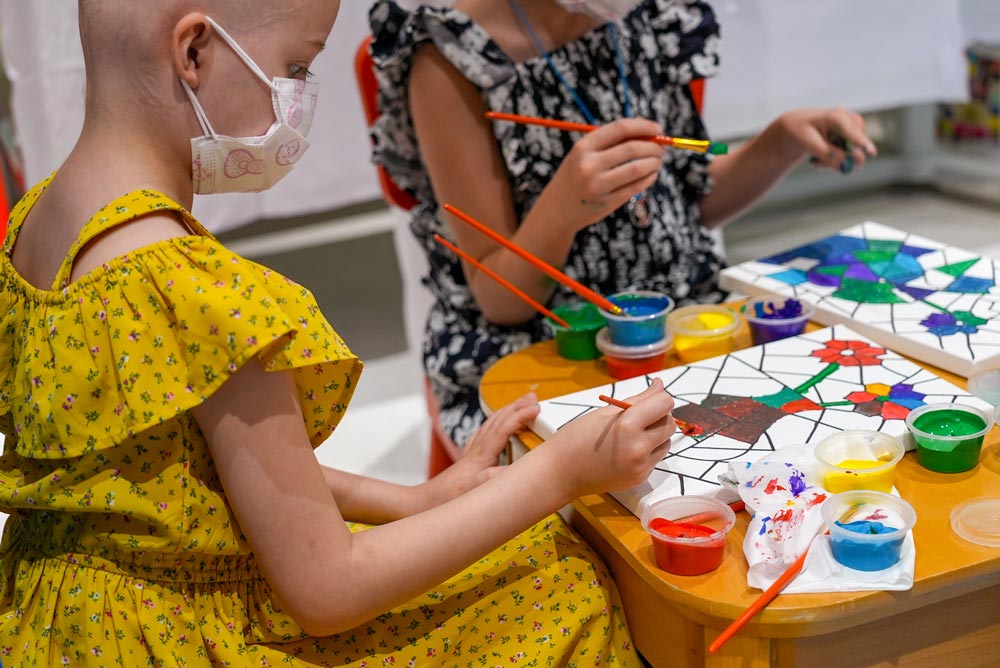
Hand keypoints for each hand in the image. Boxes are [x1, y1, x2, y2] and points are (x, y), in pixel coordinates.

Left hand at [417, 392, 539, 509]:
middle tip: (533, 397)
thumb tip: (519, 469)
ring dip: (506, 412)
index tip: (536, 408)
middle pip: (497, 421)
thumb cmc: (446, 500)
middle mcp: (476, 451)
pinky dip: (494, 426)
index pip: (503, 429)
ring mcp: (470, 454)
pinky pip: (483, 435)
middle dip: (516, 407)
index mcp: (480, 456)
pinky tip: (495, 428)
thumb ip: (494, 478)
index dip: (520, 416)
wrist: (422, 503)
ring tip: (520, 405)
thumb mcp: (473, 492)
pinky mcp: (467, 461)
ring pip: (490, 425)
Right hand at [533, 117, 665, 232]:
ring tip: (657, 161)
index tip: (657, 129)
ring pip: (638, 168)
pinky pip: (636, 186)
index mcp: (583, 147)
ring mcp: (598, 185)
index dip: (643, 126)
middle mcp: (588, 165)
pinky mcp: (607, 202)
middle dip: (653, 147)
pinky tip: (651, 174)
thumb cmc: (577, 175)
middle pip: (632, 148)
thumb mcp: (584, 153)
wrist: (558, 209)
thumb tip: (649, 131)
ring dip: (654, 163)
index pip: (620, 129)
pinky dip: (649, 178)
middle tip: (660, 149)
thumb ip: (612, 141)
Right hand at [549, 378, 675, 496]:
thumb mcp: (606, 412)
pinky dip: (648, 450)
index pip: (665, 404)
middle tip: (639, 417)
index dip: (659, 398)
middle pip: (669, 423)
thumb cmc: (577, 436)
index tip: (648, 399)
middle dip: (659, 416)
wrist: (561, 472)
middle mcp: (639, 447)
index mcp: (628, 425)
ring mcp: (641, 466)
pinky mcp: (641, 478)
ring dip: (656, 435)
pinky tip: (627, 450)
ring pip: (666, 442)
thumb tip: (660, 385)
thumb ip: (638, 399)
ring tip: (632, 435)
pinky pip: (656, 458)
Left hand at [776, 108, 876, 173]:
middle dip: (839, 160)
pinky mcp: (853, 139)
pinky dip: (835, 161)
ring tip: (816, 160)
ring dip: (834, 162)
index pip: (852, 132)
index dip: (862, 143)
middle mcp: (850, 120)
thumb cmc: (800, 131)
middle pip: (856, 147)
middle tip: (817, 164)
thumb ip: (828, 154)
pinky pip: (850, 158)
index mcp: (837, 116)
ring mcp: (854, 130)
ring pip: (854, 155)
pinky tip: (821, 158)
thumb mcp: (809, 144)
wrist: (796, 128)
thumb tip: (847, 165)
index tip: (871, 153)